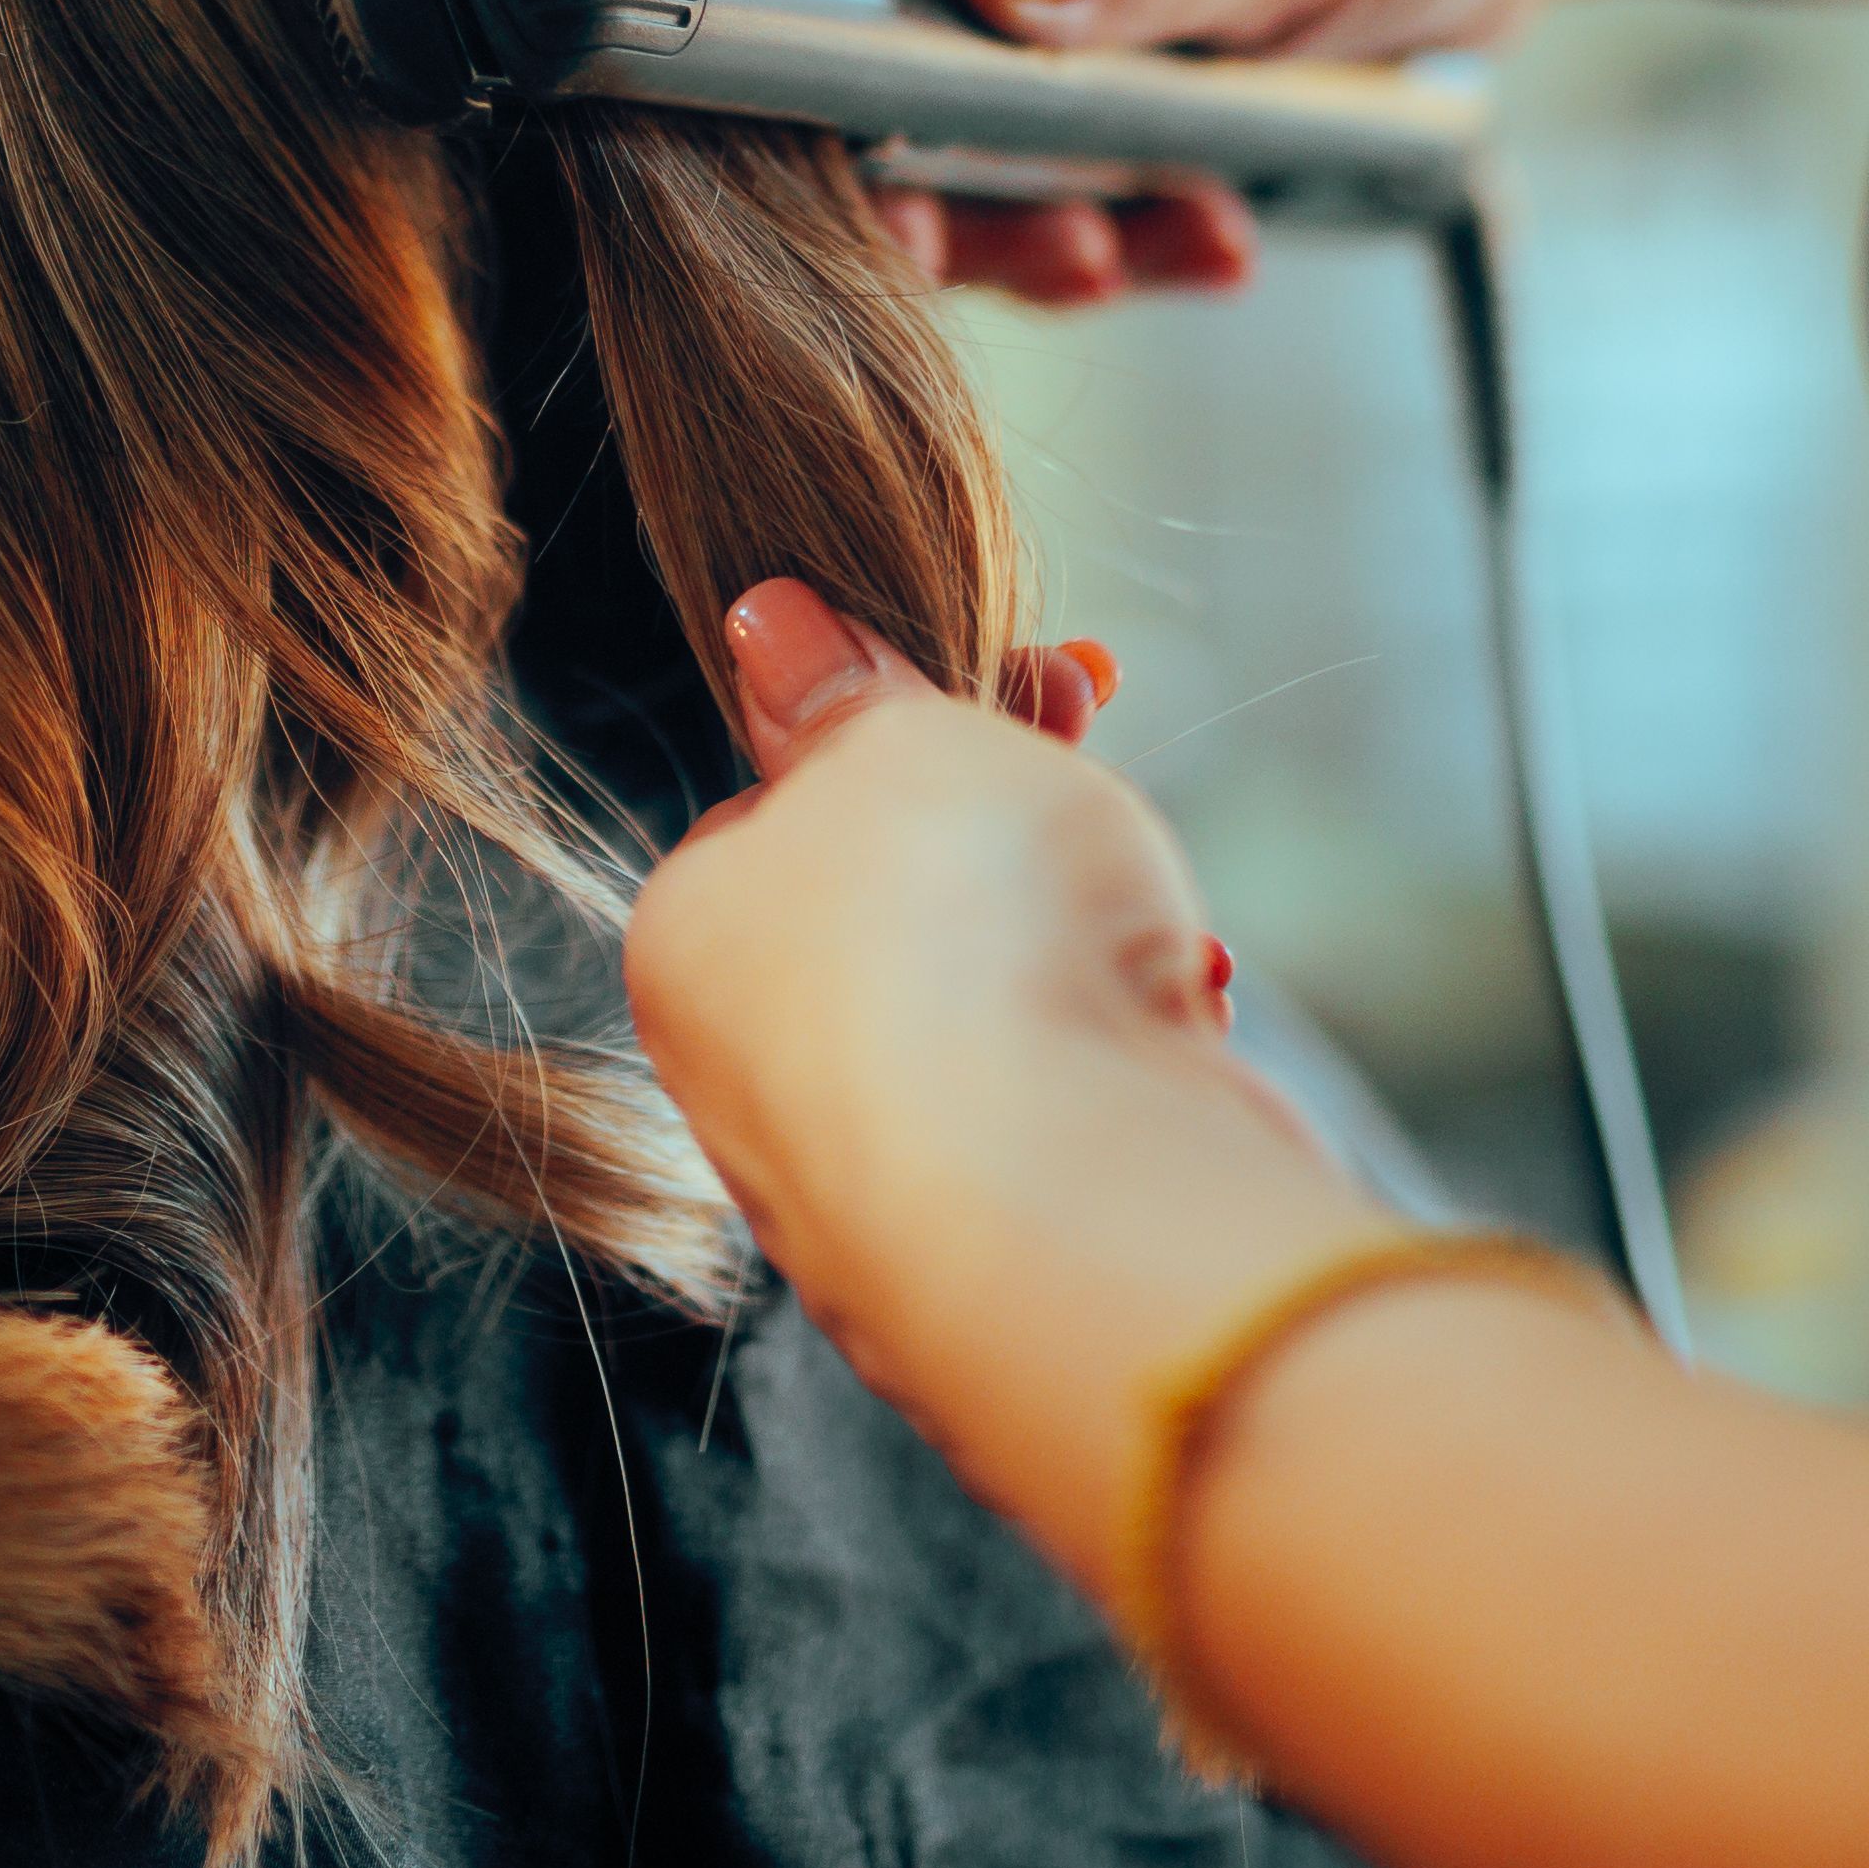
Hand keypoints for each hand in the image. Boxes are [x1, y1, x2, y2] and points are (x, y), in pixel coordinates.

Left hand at [630, 582, 1385, 1544]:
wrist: (1074, 1205)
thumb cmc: (958, 940)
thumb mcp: (896, 739)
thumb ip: (840, 685)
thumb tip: (766, 621)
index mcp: (693, 940)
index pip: (785, 805)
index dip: (911, 720)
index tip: (1026, 670)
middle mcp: (760, 1075)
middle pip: (903, 899)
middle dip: (1019, 813)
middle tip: (1094, 726)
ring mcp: (883, 1177)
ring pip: (1002, 1003)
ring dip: (1088, 927)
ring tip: (1146, 900)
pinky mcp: (1007, 1246)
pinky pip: (1071, 1103)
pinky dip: (1126, 1042)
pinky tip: (1175, 1012)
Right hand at [795, 0, 1603, 307]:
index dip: (823, 93)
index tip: (911, 221)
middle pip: (861, 51)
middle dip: (965, 185)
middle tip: (1085, 257)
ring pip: (940, 116)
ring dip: (1049, 211)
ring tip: (1183, 242)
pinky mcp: (1057, 4)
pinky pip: (1025, 133)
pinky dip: (1106, 197)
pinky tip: (1207, 226)